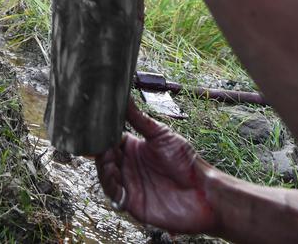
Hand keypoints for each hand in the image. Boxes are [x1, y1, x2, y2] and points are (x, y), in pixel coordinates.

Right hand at [96, 100, 216, 234]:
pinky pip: (114, 195)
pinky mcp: (132, 203)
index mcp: (132, 147)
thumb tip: (125, 95)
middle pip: (103, 157)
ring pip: (105, 175)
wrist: (203, 192)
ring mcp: (129, 184)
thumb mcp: (161, 135)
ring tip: (106, 160)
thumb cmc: (186, 161)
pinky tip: (113, 178)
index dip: (101, 134)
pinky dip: (110, 186)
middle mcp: (128, 165)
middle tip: (97, 144)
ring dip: (102, 168)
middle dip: (98, 150)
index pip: (109, 139)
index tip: (93, 126)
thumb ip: (139, 119)